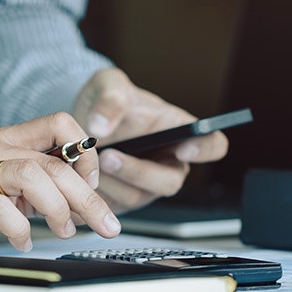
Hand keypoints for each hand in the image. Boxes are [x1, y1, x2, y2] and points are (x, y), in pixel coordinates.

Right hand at [0, 112, 119, 254]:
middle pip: (55, 163)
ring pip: (33, 176)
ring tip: (65, 230)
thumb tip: (73, 201)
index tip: (92, 184)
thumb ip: (29, 183)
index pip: (59, 124)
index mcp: (4, 140)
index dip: (86, 153)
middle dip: (89, 197)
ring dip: (60, 208)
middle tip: (106, 223)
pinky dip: (20, 229)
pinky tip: (23, 241)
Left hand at [73, 68, 227, 212]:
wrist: (79, 118)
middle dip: (139, 172)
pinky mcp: (122, 198)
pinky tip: (82, 176)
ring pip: (139, 196)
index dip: (204, 150)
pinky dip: (97, 194)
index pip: (212, 145)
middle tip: (110, 157)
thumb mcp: (107, 85)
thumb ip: (109, 99)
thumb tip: (103, 125)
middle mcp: (167, 161)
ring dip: (113, 183)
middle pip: (171, 181)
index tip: (183, 148)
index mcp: (177, 131)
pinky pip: (114, 206)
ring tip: (90, 162)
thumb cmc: (105, 99)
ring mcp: (146, 183)